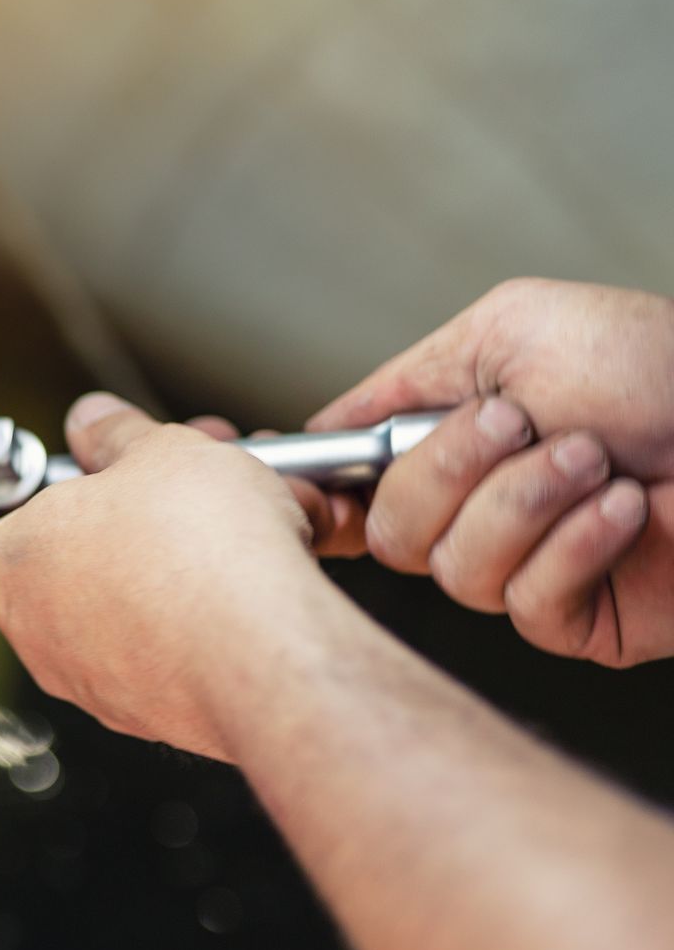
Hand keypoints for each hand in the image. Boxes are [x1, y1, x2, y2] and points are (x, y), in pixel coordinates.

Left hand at [0, 393, 360, 760]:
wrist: (264, 650)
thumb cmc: (201, 551)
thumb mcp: (157, 449)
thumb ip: (116, 432)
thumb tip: (94, 421)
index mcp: (10, 560)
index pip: (37, 507)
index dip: (99, 479)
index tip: (141, 467)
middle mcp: (35, 630)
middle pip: (93, 552)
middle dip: (153, 515)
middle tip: (202, 487)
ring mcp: (88, 679)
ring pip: (139, 601)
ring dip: (188, 560)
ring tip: (244, 530)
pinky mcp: (146, 712)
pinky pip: (175, 648)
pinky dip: (209, 616)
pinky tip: (253, 587)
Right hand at [311, 278, 673, 665]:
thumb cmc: (660, 366)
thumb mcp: (511, 329)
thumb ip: (403, 381)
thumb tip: (320, 431)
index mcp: (446, 443)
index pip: (346, 486)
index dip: (319, 491)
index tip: (309, 479)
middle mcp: (474, 510)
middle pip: (387, 533)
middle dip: (452, 471)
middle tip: (524, 424)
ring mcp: (522, 568)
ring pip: (452, 570)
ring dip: (527, 501)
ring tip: (596, 460)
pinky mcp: (575, 620)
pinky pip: (525, 603)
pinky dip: (576, 545)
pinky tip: (625, 509)